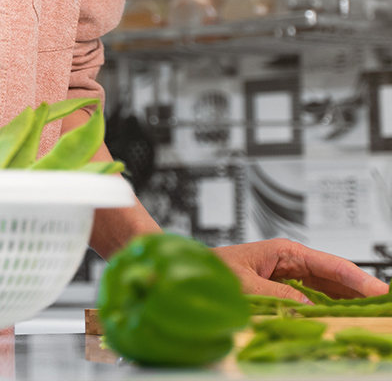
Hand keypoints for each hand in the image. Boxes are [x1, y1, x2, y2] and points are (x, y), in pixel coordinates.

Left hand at [213, 238, 388, 301]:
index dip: (359, 279)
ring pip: (331, 290)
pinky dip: (333, 310)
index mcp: (286, 252)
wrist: (198, 271)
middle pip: (337, 278)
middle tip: (384, 308)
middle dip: (362, 292)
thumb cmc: (216, 268)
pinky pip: (318, 300)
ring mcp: (293, 277)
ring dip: (351, 303)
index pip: (331, 265)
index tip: (381, 292)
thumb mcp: (244, 282)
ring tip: (372, 314)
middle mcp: (293, 262)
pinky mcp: (288, 290)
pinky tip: (346, 320)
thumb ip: (275, 294)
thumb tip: (307, 306)